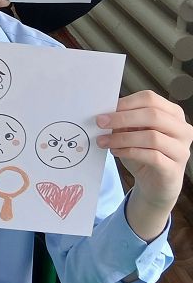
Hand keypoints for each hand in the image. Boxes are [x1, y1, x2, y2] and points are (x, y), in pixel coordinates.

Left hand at [96, 90, 192, 239]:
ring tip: (104, 141)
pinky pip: (152, 156)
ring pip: (152, 137)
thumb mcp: (131, 133)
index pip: (150, 99)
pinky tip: (115, 152)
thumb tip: (105, 113)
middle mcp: (182, 129)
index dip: (126, 103)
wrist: (154, 183)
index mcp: (172, 113)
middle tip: (100, 123)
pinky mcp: (174, 168)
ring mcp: (181, 149)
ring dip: (122, 138)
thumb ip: (124, 121)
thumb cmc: (143, 152)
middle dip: (122, 118)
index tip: (104, 110)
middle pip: (153, 115)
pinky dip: (129, 152)